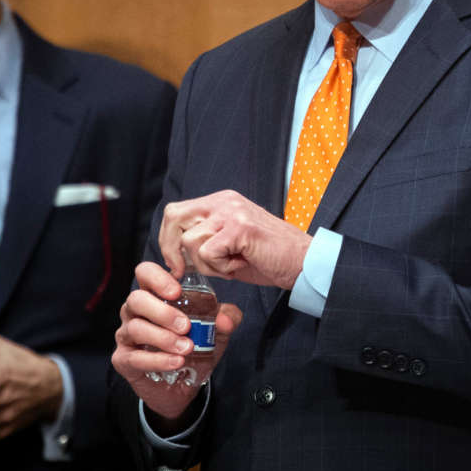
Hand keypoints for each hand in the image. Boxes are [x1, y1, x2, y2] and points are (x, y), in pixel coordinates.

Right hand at [112, 262, 241, 424]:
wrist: (183, 384)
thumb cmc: (194, 346)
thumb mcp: (216, 330)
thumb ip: (227, 318)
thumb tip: (225, 319)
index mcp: (155, 295)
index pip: (145, 273)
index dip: (157, 277)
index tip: (177, 291)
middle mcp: (136, 312)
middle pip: (136, 299)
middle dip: (163, 311)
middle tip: (187, 326)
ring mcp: (126, 335)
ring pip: (135, 328)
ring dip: (164, 338)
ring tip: (187, 348)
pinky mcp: (123, 360)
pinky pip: (135, 357)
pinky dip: (158, 360)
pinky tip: (177, 362)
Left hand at [159, 190, 312, 289]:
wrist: (303, 262)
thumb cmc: (269, 258)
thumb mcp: (229, 244)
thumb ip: (203, 242)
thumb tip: (173, 255)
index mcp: (221, 201)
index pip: (175, 211)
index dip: (167, 239)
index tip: (177, 263)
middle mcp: (225, 201)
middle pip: (174, 217)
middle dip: (173, 249)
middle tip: (187, 270)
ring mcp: (232, 212)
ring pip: (190, 241)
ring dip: (206, 264)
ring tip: (231, 265)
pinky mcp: (240, 228)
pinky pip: (208, 253)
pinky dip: (220, 268)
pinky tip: (239, 265)